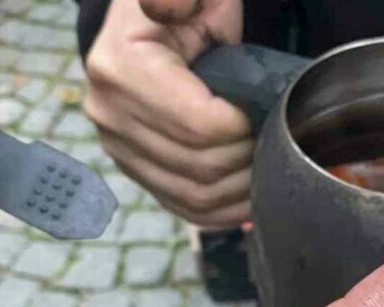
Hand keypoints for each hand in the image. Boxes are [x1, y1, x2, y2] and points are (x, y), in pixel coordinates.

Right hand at [84, 0, 252, 226]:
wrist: (150, 24)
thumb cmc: (184, 6)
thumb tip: (169, 8)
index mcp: (120, 67)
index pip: (200, 125)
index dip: (246, 124)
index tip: (266, 105)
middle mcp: (108, 112)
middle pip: (199, 166)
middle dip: (248, 156)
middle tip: (275, 136)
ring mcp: (116, 146)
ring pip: (194, 195)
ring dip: (241, 188)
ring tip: (269, 164)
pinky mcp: (133, 168)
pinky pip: (182, 207)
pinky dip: (223, 210)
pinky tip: (251, 194)